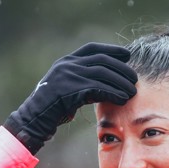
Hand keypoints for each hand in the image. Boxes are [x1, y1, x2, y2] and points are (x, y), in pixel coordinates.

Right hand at [5, 42, 137, 153]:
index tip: (127, 55)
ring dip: (121, 83)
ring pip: (103, 74)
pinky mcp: (71, 91)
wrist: (34, 119)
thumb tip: (105, 81)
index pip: (92, 48)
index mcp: (66, 61)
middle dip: (121, 69)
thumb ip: (82, 80)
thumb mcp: (66, 87)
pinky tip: (122, 99)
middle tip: (134, 78)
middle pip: (102, 60)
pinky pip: (98, 89)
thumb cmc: (52, 108)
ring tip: (132, 91)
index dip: (111, 50)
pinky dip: (113, 93)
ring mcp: (68, 76)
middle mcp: (67, 65)